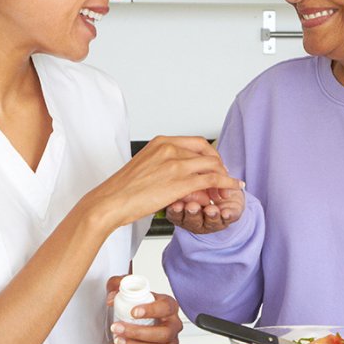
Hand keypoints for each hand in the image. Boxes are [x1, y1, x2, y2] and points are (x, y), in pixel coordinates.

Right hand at [89, 136, 244, 229]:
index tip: (213, 165)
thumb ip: (165, 165)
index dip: (210, 154)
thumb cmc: (122, 189)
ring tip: (228, 187)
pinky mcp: (180, 182)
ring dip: (224, 176)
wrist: (110, 201)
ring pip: (212, 165)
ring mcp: (176, 164)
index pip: (196, 142)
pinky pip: (212, 179)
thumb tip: (179, 174)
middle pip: (207, 152)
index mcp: (161, 142)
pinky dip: (226, 183)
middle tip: (224, 176)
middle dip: (220, 165)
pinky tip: (232, 188)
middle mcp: (170, 148)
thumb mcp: (145, 167)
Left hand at [106, 276, 181, 343]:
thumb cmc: (136, 306)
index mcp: (169, 306)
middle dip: (138, 333)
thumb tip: (112, 298)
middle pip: (164, 333)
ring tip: (117, 340)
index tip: (133, 312)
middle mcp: (173, 325)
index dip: (151, 311)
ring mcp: (169, 343)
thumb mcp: (125, 290)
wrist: (135, 323)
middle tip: (118, 328)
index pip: (166, 307)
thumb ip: (117, 285)